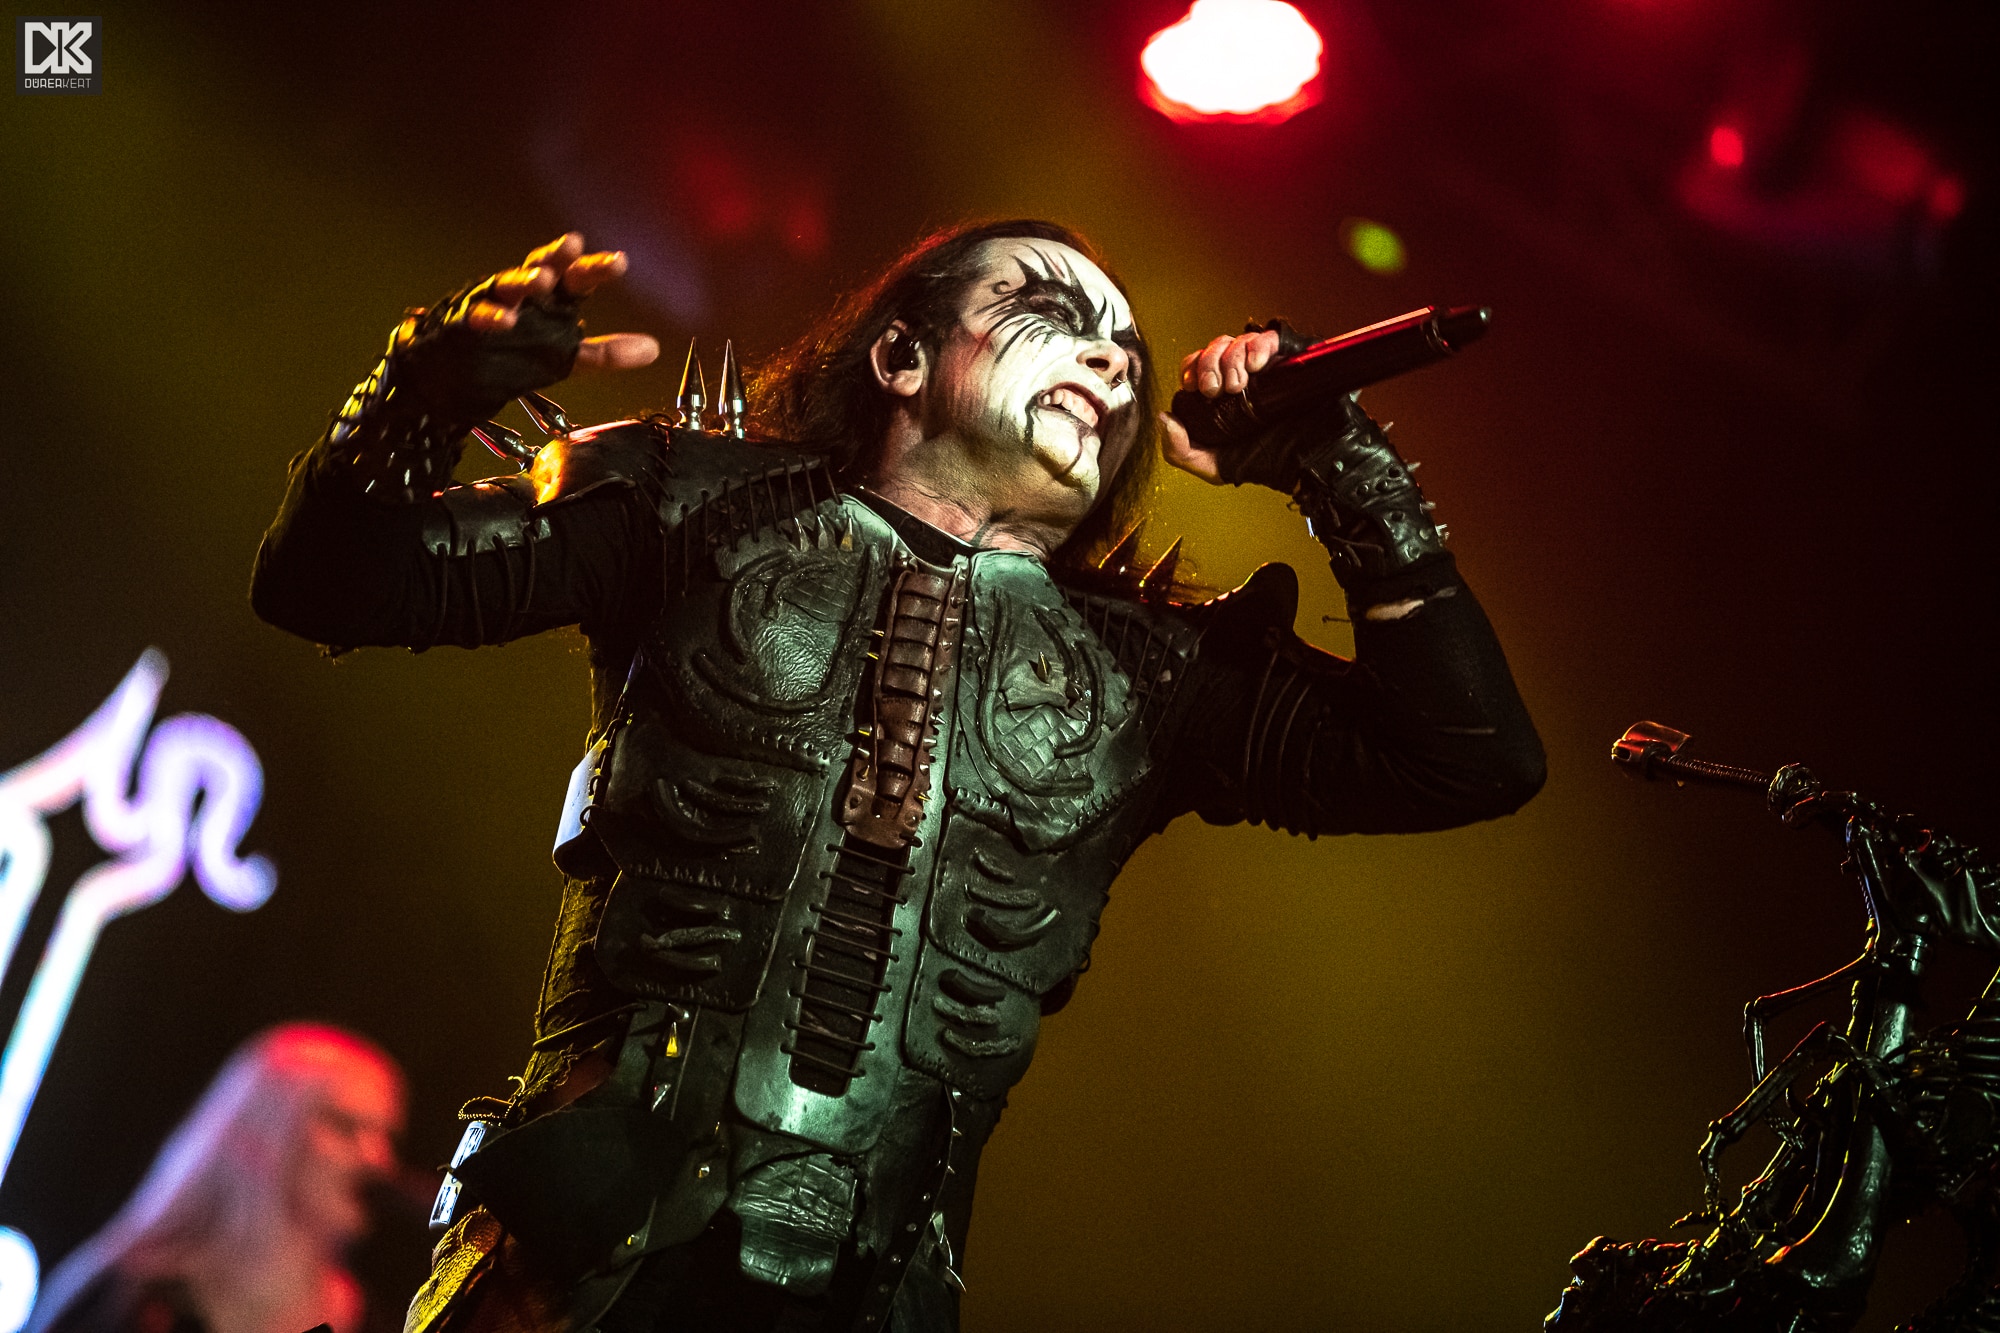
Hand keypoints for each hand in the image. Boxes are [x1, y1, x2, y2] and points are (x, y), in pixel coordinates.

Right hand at [460, 233, 658, 370]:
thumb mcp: (571, 358)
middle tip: (574, 246)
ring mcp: (494, 303)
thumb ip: (607, 354)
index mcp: (552, 299)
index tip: (618, 262)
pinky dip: (489, 316)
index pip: (576, 277)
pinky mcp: (467, 322)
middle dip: (556, 256)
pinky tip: (504, 321)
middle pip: (541, 267)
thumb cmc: (521, 352)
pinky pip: (476, 314)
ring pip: (508, 284)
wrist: (470, 375)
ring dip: (524, 279)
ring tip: (543, 279)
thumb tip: (653, 349)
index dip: (594, 268)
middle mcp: (524, 294)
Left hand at [1159, 328, 1281, 483]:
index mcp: (1220, 394)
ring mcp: (1263, 367)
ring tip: (1238, 385)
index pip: (1197, 364)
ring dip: (1231, 360)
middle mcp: (1240, 376)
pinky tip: (1257, 366)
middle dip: (1209, 365)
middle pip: (1215, 347)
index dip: (1191, 369)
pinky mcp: (1286, 361)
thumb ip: (1178, 450)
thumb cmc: (1262, 463)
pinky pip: (1268, 339)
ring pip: (1238, 341)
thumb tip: (1163, 418)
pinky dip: (1258, 348)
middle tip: (1214, 390)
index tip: (1193, 386)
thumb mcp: (1211, 465)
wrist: (1301, 463)